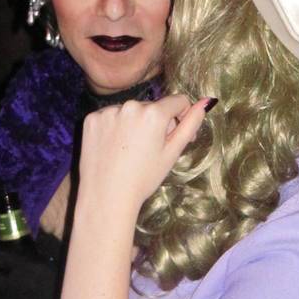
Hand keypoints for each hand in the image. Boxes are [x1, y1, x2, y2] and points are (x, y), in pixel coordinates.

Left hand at [78, 94, 211, 211]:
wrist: (106, 196)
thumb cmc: (144, 178)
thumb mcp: (172, 152)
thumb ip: (190, 124)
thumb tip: (207, 101)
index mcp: (154, 113)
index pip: (178, 101)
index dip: (181, 118)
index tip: (175, 136)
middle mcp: (130, 105)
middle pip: (153, 106)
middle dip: (157, 123)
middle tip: (150, 150)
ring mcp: (108, 111)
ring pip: (131, 111)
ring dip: (134, 124)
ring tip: (130, 151)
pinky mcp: (91, 118)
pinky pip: (110, 116)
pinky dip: (114, 128)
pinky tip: (113, 148)